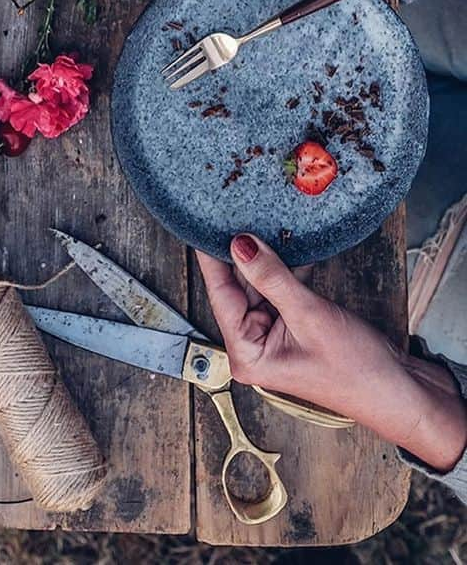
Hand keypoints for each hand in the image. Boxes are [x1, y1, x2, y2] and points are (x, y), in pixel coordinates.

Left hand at [198, 234, 466, 471]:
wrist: (401, 392)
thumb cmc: (357, 369)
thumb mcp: (309, 315)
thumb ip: (271, 277)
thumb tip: (240, 244)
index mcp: (246, 354)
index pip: (219, 293)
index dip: (212, 255)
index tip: (203, 221)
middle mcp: (252, 346)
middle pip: (237, 287)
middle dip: (242, 253)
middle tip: (239, 212)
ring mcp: (272, 336)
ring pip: (259, 285)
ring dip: (266, 258)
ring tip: (263, 221)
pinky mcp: (291, 327)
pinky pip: (279, 290)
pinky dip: (285, 270)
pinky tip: (289, 245)